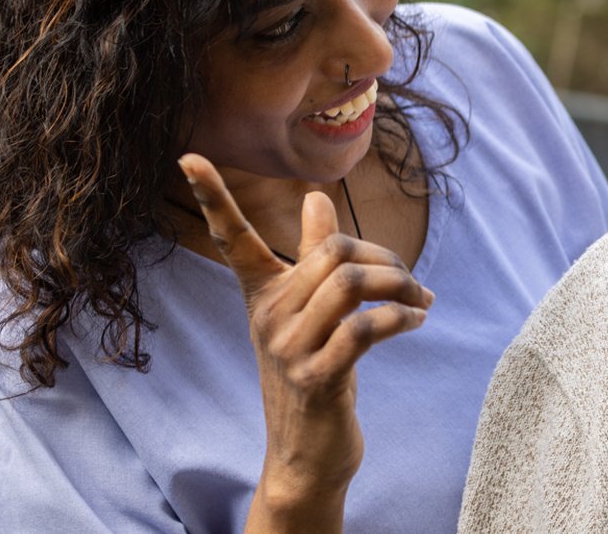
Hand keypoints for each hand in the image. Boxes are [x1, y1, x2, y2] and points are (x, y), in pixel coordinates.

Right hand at [178, 154, 434, 529]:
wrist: (309, 453)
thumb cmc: (315, 372)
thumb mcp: (310, 314)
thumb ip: (314, 254)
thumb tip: (316, 197)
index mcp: (261, 295)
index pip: (232, 239)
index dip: (212, 197)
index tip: (188, 155)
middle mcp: (267, 316)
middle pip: (333, 252)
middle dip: (385, 260)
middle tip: (411, 283)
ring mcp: (288, 349)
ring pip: (349, 283)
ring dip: (399, 287)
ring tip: (419, 302)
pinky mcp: (317, 378)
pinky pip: (364, 328)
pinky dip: (400, 318)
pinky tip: (415, 321)